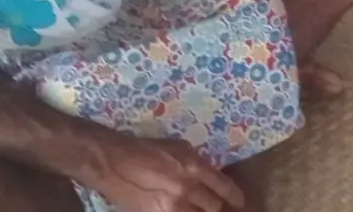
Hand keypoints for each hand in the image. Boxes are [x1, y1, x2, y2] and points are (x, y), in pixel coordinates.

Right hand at [86, 133, 244, 211]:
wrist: (113, 163)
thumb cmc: (147, 150)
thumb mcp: (179, 148)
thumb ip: (198, 163)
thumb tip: (212, 176)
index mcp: (194, 167)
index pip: (224, 188)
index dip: (235, 197)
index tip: (239, 202)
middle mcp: (186, 188)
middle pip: (213, 207)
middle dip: (215, 207)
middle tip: (215, 205)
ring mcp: (171, 206)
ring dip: (199, 211)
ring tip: (196, 206)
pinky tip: (181, 208)